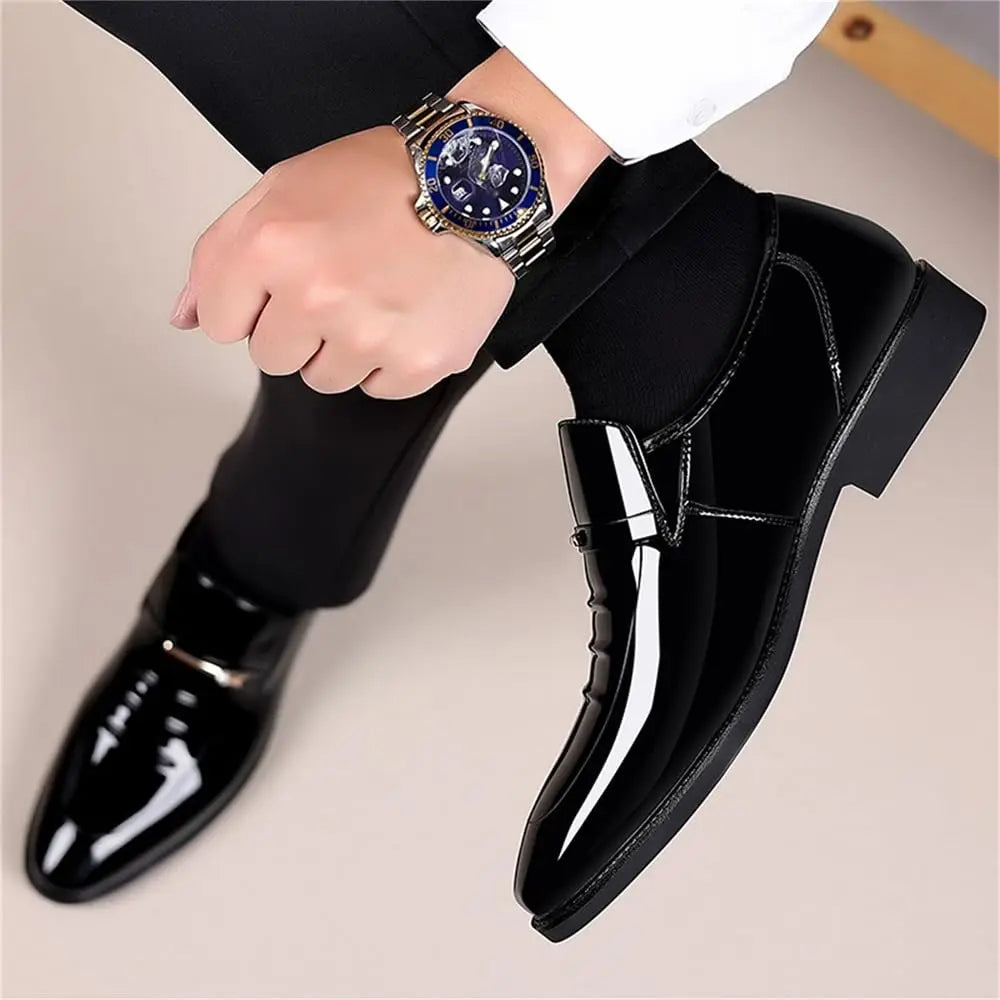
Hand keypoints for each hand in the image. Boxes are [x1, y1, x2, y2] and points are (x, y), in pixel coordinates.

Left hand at [169, 49, 610, 398]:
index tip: (286, 280)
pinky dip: (390, 360)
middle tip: (342, 281)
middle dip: (298, 326)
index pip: (223, 327)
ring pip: (326, 379)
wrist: (475, 182)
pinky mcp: (418, 363)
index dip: (252, 303)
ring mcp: (371, 336)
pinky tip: (407, 314)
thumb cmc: (381, 179)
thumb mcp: (281, 191)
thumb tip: (185, 318)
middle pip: (273, 359)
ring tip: (379, 294)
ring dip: (344, 346)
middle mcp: (317, 296)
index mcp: (271, 247)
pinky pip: (378, 388)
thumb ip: (219, 256)